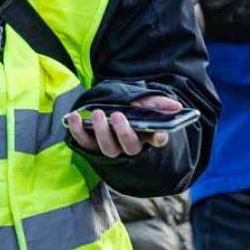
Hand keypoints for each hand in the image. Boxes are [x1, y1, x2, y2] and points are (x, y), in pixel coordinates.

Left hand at [65, 95, 182, 157]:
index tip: (158, 134)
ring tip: (97, 113)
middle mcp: (130, 146)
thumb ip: (158, 102)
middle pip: (130, 147)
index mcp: (148, 135)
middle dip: (124, 132)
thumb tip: (175, 106)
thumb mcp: (147, 100)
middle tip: (117, 115)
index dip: (158, 139)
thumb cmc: (133, 107)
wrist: (111, 107)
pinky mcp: (92, 146)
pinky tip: (74, 116)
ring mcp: (111, 148)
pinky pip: (84, 142)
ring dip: (102, 131)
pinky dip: (77, 130)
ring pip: (108, 148)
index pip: (158, 140)